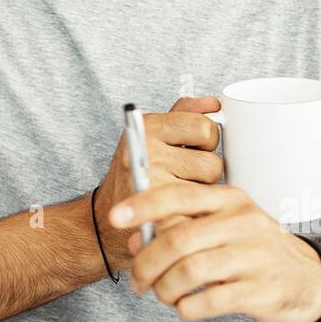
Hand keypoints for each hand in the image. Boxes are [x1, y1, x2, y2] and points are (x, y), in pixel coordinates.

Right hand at [91, 97, 222, 274]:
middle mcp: (149, 153)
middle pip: (213, 162)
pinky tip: (181, 211)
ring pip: (212, 190)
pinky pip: (202, 211)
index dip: (206, 141)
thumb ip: (183, 114)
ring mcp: (154, 186)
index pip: (204, 127)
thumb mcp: (152, 134)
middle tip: (185, 176)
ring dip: (203, 194)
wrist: (106, 217)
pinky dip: (197, 214)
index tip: (193, 148)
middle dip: (206, 172)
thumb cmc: (137, 172)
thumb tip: (214, 103)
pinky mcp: (161, 216)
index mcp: (149, 127)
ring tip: (181, 193)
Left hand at [108, 182, 320, 321]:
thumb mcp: (225, 227)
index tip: (116, 217)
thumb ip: (183, 228)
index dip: (142, 206)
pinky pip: (210, 301)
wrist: (312, 279)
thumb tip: (136, 239)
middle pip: (176, 239)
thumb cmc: (257, 251)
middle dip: (146, 263)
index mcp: (229, 200)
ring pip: (189, 271)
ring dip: (164, 288)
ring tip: (163, 295)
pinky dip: (187, 307)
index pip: (178, 196)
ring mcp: (253, 256)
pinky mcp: (260, 290)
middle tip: (138, 280)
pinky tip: (186, 307)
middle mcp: (242, 222)